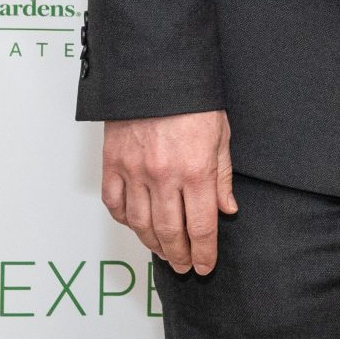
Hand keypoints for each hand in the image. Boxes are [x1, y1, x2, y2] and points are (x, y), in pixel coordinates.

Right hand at [102, 110, 236, 274]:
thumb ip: (222, 177)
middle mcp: (163, 177)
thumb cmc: (192, 100)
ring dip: (152, 244)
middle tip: (183, 266)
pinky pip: (115, 204)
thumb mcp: (221, 136)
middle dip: (179, 255)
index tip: (204, 266)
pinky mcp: (112, 164)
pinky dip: (125, 220)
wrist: (155, 72)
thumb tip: (227, 209)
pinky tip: (136, 225)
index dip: (203, 252)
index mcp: (196, 170)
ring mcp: (134, 172)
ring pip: (141, 224)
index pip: (201, 226)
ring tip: (163, 252)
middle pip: (170, 232)